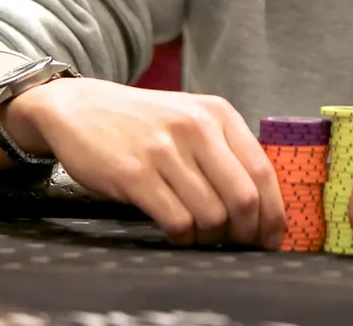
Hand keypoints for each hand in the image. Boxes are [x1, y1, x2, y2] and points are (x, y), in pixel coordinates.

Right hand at [5, 78, 285, 248]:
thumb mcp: (191, 117)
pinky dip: (184, 238)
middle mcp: (196, 128)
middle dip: (246, 232)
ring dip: (211, 238)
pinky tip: (178, 233)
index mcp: (218, 114)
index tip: (271, 237)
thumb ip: (225, 149)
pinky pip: (176, 221)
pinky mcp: (134, 174)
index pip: (262, 170)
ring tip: (202, 236)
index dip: (273, 213)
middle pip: (243, 198)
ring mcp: (165, 151)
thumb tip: (260, 203)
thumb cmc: (142, 122)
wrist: (80, 107)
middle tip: (238, 244)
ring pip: (211, 215)